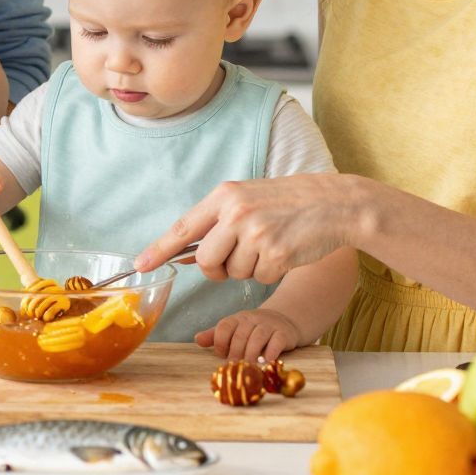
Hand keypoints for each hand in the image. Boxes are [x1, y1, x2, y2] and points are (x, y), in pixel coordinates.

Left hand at [138, 174, 371, 284]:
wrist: (335, 203)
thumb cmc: (289, 202)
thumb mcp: (249, 200)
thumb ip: (218, 222)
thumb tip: (187, 256)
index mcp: (226, 196)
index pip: (183, 228)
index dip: (159, 250)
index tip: (140, 266)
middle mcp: (237, 213)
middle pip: (207, 261)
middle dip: (217, 269)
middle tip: (238, 257)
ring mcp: (257, 234)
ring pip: (233, 273)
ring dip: (249, 267)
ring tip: (270, 243)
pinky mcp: (277, 253)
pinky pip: (259, 278)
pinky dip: (270, 271)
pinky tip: (285, 250)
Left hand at [195, 307, 301, 364]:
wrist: (283, 321)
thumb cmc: (252, 330)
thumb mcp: (234, 329)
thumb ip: (216, 335)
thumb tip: (197, 340)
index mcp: (237, 319)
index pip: (224, 326)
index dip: (220, 342)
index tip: (222, 356)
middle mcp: (252, 320)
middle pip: (241, 334)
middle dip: (236, 352)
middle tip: (235, 366)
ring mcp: (268, 325)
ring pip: (258, 337)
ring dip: (251, 353)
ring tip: (249, 367)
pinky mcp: (283, 333)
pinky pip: (277, 341)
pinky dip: (271, 352)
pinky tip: (266, 361)